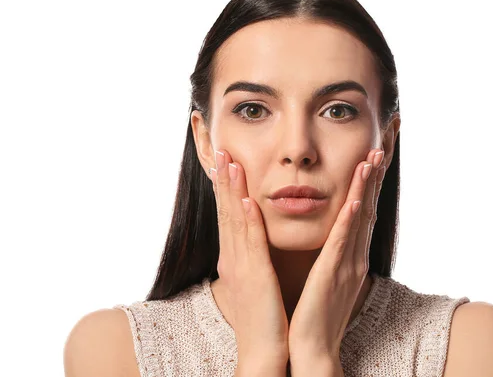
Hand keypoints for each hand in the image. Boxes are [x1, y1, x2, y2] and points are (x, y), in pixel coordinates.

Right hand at [210, 149, 289, 370]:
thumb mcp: (253, 281)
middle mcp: (233, 258)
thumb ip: (250, 257)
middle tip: (221, 150)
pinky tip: (250, 201)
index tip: (225, 161)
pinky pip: (252, 245)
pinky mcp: (255, 278)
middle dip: (224, 180)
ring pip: (236, 221)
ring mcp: (241, 267)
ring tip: (231, 163)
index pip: (228, 215)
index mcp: (234, 258)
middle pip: (227, 212)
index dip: (225, 187)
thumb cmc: (262, 317)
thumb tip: (252, 239)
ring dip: (233, 191)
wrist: (262, 351)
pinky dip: (249, 221)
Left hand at [287, 148, 385, 360]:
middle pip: (369, 207)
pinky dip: (351, 220)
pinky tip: (357, 200)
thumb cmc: (318, 312)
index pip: (364, 210)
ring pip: (359, 219)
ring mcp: (347, 265)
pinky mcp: (333, 274)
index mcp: (352, 255)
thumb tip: (336, 233)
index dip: (370, 182)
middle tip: (382, 145)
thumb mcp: (330, 276)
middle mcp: (355, 256)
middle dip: (375, 176)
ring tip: (371, 160)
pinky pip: (342, 242)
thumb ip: (335, 253)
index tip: (373, 155)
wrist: (313, 348)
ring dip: (366, 188)